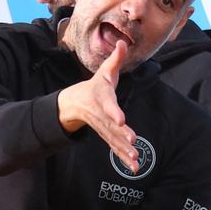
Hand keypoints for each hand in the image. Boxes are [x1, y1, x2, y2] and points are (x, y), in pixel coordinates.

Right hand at [57, 39, 139, 172]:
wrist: (74, 103)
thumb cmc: (96, 86)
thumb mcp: (104, 71)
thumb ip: (115, 59)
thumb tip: (124, 42)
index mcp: (101, 98)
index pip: (108, 104)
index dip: (114, 112)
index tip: (121, 120)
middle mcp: (101, 115)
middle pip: (111, 126)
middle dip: (121, 135)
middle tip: (132, 142)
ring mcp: (103, 127)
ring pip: (113, 140)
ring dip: (124, 150)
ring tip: (136, 160)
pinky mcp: (107, 136)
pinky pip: (114, 148)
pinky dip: (123, 157)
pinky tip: (135, 167)